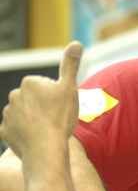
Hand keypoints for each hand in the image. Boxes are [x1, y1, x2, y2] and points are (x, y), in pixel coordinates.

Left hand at [0, 42, 81, 163]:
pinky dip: (24, 134)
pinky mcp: (4, 131)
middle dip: (43, 107)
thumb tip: (77, 43)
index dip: (57, 97)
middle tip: (57, 119)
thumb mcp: (70, 88)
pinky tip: (36, 140)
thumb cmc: (59, 118)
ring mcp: (8, 114)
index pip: (46, 87)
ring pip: (24, 115)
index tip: (62, 107)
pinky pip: (16, 130)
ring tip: (47, 131)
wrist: (45, 148)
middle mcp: (14, 95)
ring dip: (34, 121)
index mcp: (30, 83)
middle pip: (34, 100)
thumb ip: (70, 65)